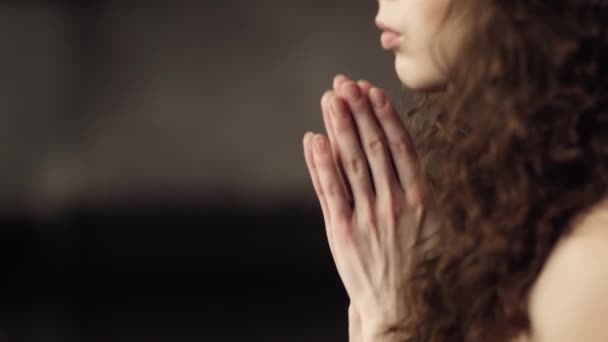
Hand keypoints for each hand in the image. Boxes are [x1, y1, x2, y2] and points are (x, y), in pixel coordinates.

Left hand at [303, 75, 436, 339]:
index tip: (373, 90)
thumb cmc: (425, 272)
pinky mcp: (342, 232)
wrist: (404, 313)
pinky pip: (329, 190)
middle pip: (373, 146)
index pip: (401, 146)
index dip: (385, 115)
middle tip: (345, 83)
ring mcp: (367, 217)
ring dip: (339, 126)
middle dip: (357, 111)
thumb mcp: (440, 231)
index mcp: (423, 201)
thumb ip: (428, 196)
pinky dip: (320, 163)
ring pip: (351, 161)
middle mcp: (395, 204)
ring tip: (330, 98)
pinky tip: (314, 139)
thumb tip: (414, 159)